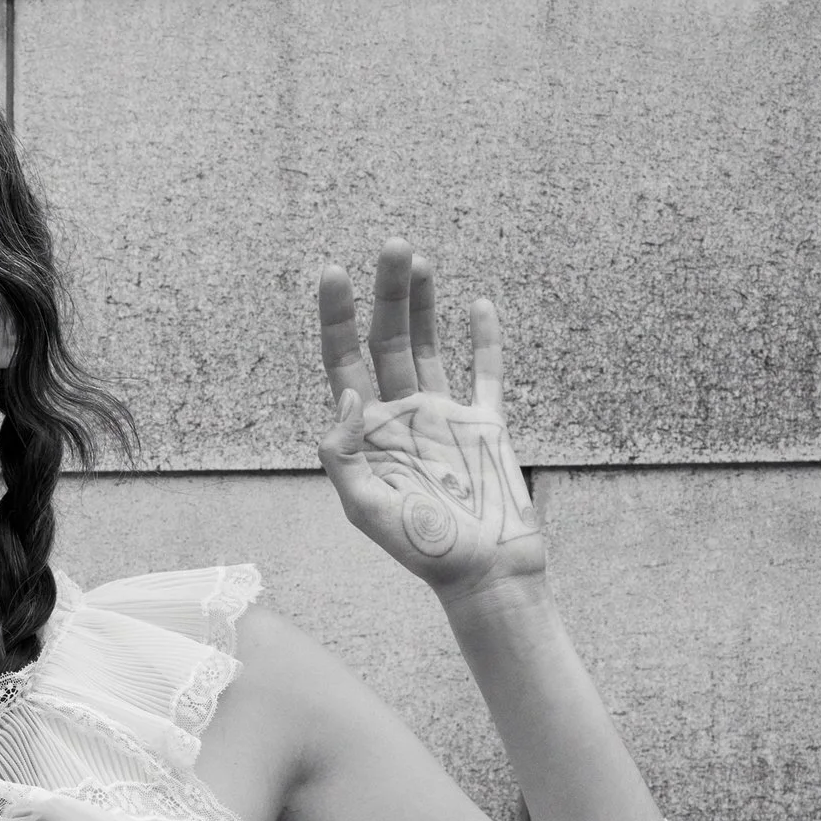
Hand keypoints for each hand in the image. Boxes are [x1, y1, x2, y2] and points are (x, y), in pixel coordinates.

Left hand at [314, 240, 541, 599]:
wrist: (486, 575)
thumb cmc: (422, 552)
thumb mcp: (367, 509)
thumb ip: (345, 454)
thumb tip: (346, 396)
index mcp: (367, 434)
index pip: (342, 362)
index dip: (335, 317)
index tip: (333, 272)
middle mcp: (401, 417)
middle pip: (386, 341)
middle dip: (387, 293)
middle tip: (393, 245)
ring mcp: (444, 419)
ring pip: (428, 346)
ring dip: (423, 304)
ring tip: (418, 260)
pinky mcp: (487, 426)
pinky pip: (485, 373)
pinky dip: (484, 339)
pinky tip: (476, 305)